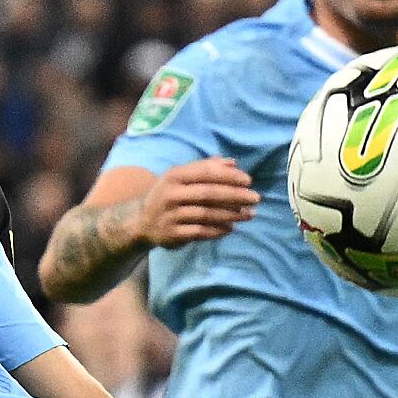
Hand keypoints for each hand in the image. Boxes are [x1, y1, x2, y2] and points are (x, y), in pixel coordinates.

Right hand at [134, 158, 260, 246]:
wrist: (141, 222)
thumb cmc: (169, 195)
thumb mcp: (181, 177)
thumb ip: (206, 168)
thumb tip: (233, 163)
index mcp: (174, 176)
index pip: (205, 173)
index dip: (228, 176)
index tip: (248, 181)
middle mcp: (171, 194)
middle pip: (208, 193)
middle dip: (235, 196)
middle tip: (256, 198)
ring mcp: (171, 215)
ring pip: (206, 214)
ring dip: (231, 215)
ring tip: (249, 214)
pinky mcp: (172, 234)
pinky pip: (200, 232)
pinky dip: (217, 230)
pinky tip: (231, 228)